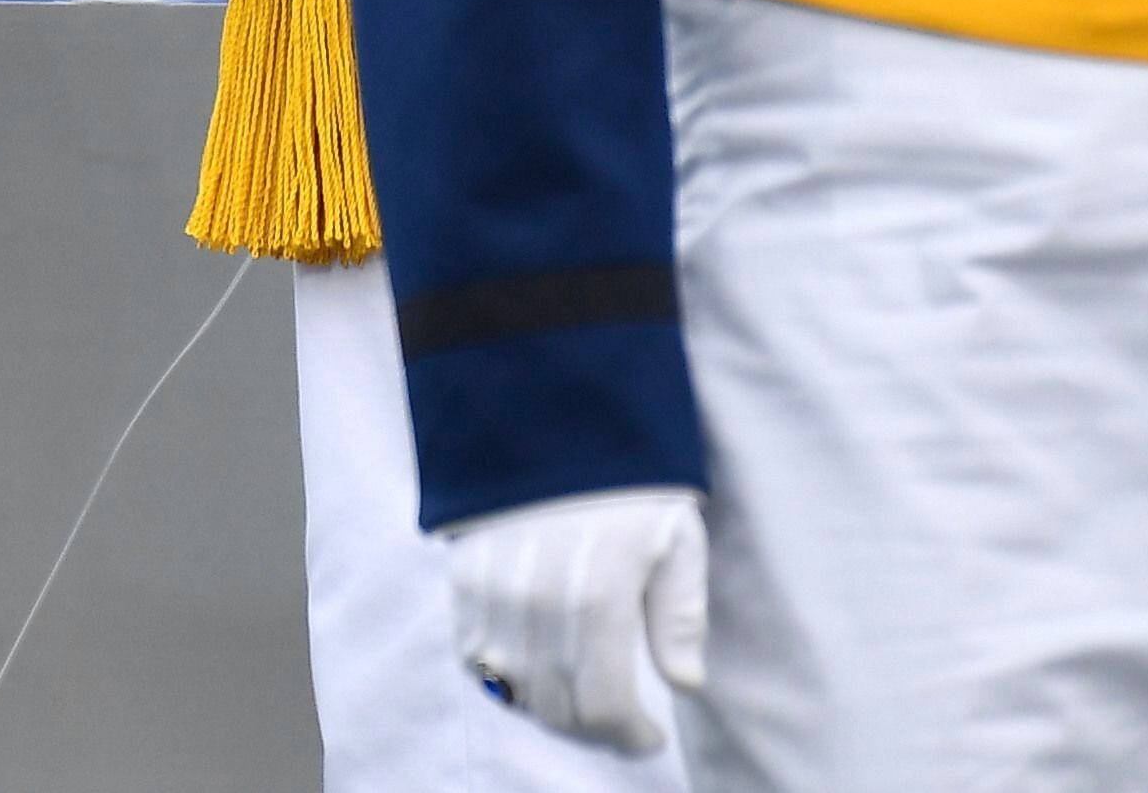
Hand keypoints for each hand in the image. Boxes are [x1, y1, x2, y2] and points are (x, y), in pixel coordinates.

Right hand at [442, 487, 706, 756]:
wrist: (548, 411)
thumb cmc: (626, 477)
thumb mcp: (675, 536)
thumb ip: (680, 615)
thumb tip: (684, 682)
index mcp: (597, 595)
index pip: (604, 707)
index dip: (630, 737)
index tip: (651, 736)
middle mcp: (537, 602)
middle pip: (558, 708)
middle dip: (595, 731)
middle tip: (621, 724)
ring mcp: (493, 591)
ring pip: (514, 691)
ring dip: (550, 710)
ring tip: (580, 698)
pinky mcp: (464, 578)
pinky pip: (475, 657)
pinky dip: (504, 677)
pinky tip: (535, 668)